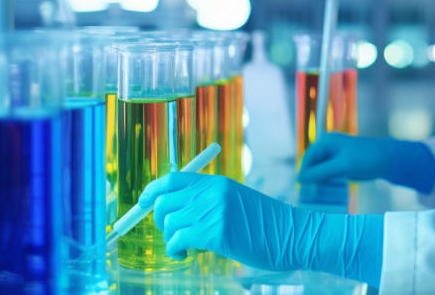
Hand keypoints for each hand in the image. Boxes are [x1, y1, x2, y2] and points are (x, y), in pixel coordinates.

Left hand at [138, 172, 383, 285]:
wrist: (292, 235)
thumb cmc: (265, 225)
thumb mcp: (236, 203)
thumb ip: (208, 202)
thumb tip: (172, 212)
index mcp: (217, 183)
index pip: (171, 179)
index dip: (151, 191)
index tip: (142, 204)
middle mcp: (212, 193)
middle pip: (164, 202)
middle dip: (160, 222)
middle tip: (174, 234)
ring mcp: (214, 212)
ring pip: (168, 224)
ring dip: (171, 240)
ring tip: (186, 248)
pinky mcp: (216, 233)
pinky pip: (177, 241)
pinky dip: (176, 251)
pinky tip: (188, 255)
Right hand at [297, 133, 434, 193]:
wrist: (386, 160)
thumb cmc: (364, 158)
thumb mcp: (341, 166)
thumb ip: (320, 172)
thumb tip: (299, 179)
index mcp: (326, 142)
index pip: (307, 158)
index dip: (304, 173)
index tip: (302, 189)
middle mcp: (327, 148)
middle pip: (312, 165)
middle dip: (310, 180)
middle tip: (310, 196)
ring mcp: (333, 157)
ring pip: (319, 172)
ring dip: (317, 183)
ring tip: (315, 197)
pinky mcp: (339, 166)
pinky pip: (327, 175)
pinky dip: (325, 184)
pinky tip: (324, 193)